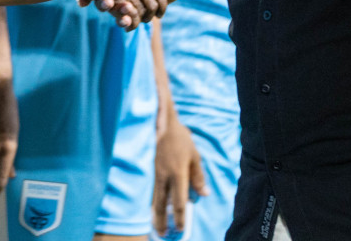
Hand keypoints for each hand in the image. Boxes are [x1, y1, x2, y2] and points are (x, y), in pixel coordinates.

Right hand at [153, 108, 205, 236]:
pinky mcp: (147, 169)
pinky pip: (148, 190)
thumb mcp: (194, 155)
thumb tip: (204, 194)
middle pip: (162, 205)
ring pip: (152, 198)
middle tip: (163, 233)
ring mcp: (153, 173)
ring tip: (156, 226)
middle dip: (162, 221)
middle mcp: (163, 177)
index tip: (180, 228)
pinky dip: (149, 201)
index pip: (179, 202)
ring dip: (154, 214)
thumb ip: (198, 176)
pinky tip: (150, 207)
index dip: (180, 217)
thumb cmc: (179, 138)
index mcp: (178, 174)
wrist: (159, 121)